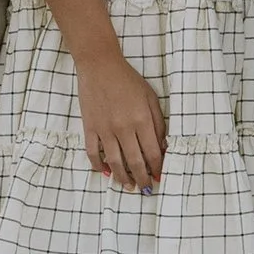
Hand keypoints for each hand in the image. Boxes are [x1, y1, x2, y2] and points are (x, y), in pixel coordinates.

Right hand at [75, 45, 165, 189]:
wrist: (100, 66)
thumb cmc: (128, 80)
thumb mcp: (150, 97)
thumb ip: (158, 122)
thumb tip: (163, 146)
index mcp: (142, 119)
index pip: (153, 152)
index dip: (157, 168)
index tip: (159, 176)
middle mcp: (124, 128)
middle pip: (135, 162)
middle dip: (142, 178)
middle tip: (145, 188)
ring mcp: (105, 129)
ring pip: (115, 162)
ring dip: (122, 178)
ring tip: (128, 186)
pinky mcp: (90, 127)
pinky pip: (93, 153)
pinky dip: (99, 166)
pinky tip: (106, 172)